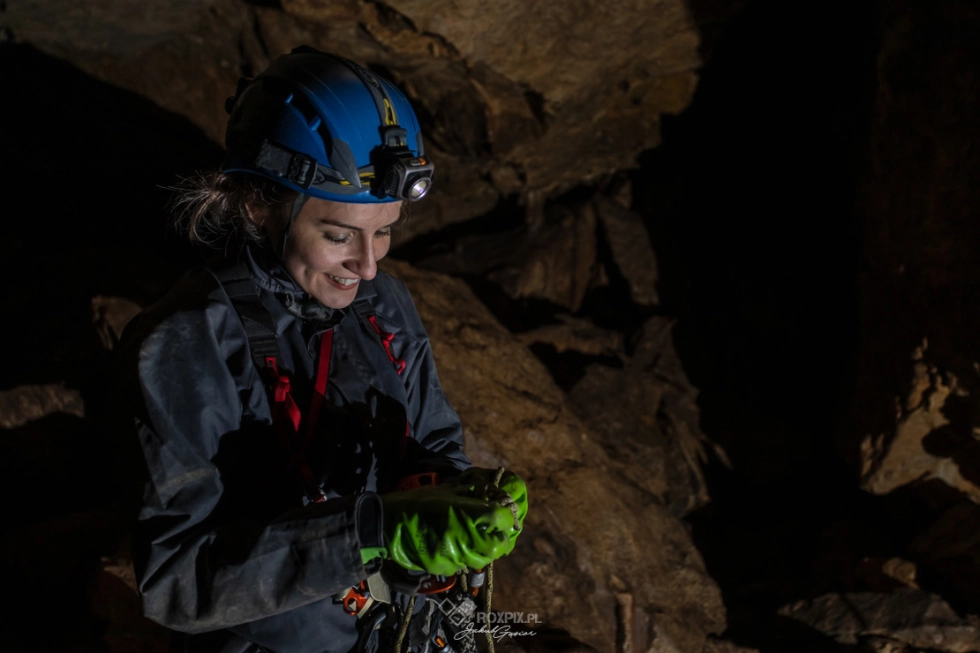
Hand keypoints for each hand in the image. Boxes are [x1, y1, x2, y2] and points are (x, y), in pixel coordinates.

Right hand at [381, 467, 527, 575]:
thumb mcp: (447, 491)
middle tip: (490, 531)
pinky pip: (464, 565)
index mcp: (467, 512)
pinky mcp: (445, 568)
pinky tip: (451, 546)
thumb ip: (471, 494)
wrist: (388, 524)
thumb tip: (491, 497)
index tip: (501, 515)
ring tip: (469, 538)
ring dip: (482, 549)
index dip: (505, 518)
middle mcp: (466, 536)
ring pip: (483, 558)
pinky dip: (463, 557)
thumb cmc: (418, 503)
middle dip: (497, 538)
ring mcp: (456, 555)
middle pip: (499, 545)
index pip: (503, 519)